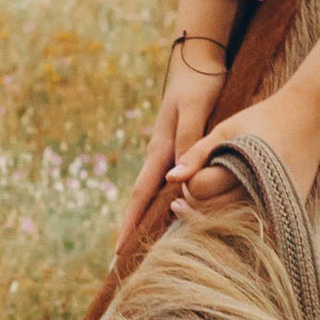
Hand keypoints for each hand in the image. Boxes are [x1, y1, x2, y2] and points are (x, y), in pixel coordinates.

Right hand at [113, 4, 237, 257]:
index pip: (140, 194)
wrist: (198, 59)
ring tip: (140, 247)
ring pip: (152, 194)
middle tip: (120, 260)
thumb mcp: (196, 109)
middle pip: (140, 199)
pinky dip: (162, 203)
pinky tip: (167, 216)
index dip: (130, 223)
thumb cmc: (200, 83)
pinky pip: (166, 184)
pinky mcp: (177, 149)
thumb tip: (178, 177)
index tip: (119, 250)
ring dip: (145, 220)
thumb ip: (190, 140)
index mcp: (160, 148)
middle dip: (131, 229)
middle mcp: (159, 154)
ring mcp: (166, 152)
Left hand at [165, 91, 319, 212]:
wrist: (310, 119)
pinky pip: (254, 228)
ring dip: (214, 216)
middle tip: (190, 191)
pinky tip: (227, 209)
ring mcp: (276, 206)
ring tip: (204, 201)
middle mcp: (260, 192)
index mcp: (242, 167)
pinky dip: (236, 222)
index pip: (200, 189)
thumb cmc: (262, 119)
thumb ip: (197, 153)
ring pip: (232, 225)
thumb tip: (169, 178)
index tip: (189, 176)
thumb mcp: (226, 129)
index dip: (188, 183)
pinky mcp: (287, 213)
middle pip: (213, 211)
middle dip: (196, 203)